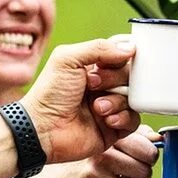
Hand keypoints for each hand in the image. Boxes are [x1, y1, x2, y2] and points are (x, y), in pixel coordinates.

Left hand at [20, 38, 138, 163]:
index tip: (112, 62)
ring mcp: (110, 107)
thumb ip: (98, 47)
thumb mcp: (67, 59)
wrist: (43, 129)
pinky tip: (107, 120)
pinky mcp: (114, 129)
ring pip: (133, 98)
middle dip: (115, 79)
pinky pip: (134, 120)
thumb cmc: (49, 94)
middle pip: (130, 76)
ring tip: (97, 107)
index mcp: (93, 68)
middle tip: (93, 85)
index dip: (121, 57)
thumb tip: (129, 49)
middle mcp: (103, 86)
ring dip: (117, 101)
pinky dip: (123, 118)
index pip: (120, 56)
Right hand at [42, 125, 158, 177]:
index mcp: (112, 138)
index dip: (150, 158)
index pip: (148, 151)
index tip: (143, 159)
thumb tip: (158, 139)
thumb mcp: (117, 143)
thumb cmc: (98, 161)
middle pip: (143, 174)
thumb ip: (139, 138)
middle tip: (130, 175)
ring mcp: (93, 175)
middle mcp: (102, 155)